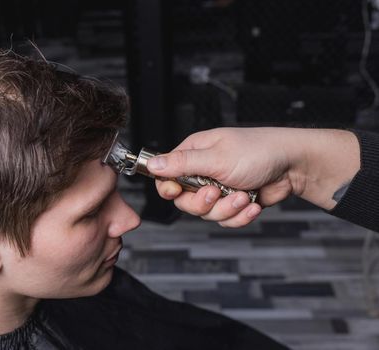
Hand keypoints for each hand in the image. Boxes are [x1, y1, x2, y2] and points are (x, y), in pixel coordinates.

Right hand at [146, 127, 296, 226]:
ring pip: (206, 213)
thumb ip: (182, 164)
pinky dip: (240, 215)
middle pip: (184, 200)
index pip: (166, 175)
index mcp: (194, 154)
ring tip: (242, 195)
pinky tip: (251, 203)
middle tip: (216, 193)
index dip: (168, 188)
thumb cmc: (259, 151)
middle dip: (203, 203)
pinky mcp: (233, 202)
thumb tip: (152, 164)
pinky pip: (225, 220)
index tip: (176, 192)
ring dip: (226, 208)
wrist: (294, 166)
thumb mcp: (216, 157)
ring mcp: (219, 188)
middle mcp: (203, 171)